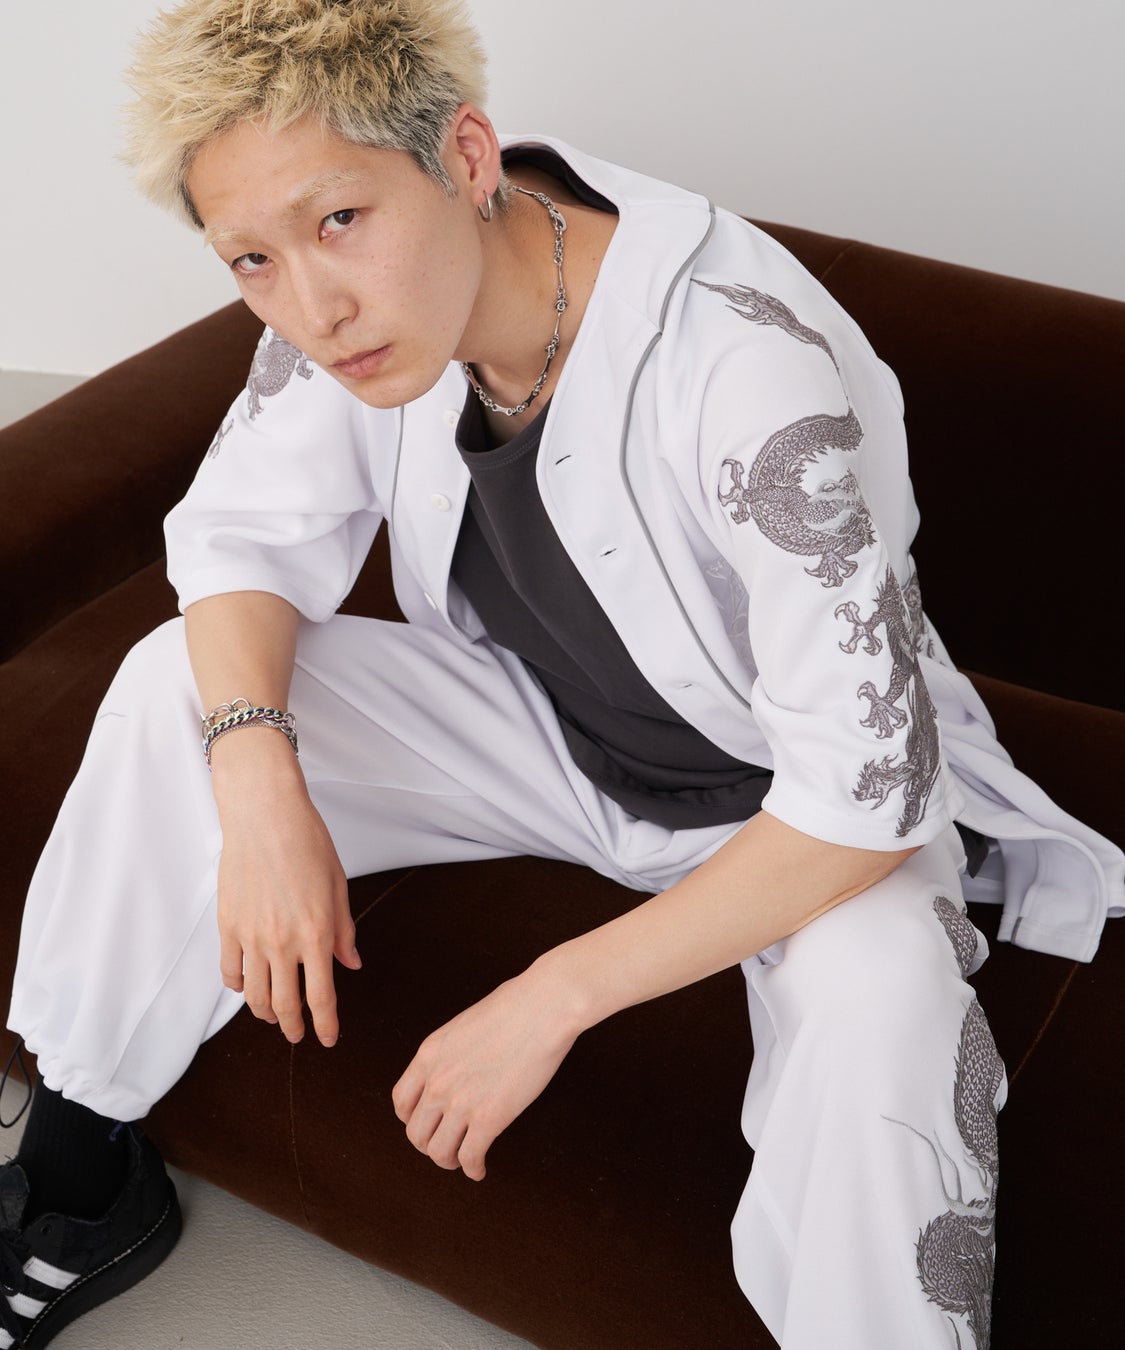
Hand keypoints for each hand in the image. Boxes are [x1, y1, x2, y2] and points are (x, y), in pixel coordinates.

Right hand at [212, 734, 359, 1045]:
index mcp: (317, 934)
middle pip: (284, 1005)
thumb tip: (351, 964)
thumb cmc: (307, 842)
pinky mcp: (227, 925)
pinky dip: (239, 987)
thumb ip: (343, 931)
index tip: (328, 1039)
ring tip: (274, 1016)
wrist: (264, 814)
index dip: (325, 1025)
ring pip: (254, 995)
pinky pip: (230, 971)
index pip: (322, 998)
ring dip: (265, 1013)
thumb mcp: (338, 885)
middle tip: (299, 1034)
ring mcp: (250, 937)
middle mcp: (282, 942)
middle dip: (294, 1027)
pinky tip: (247, 987)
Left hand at [392, 962, 582, 1180]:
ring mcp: (461, 1102)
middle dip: (430, 1144)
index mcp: (429, 1055)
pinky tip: (480, 1169)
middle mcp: (437, 1081)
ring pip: (438, 1153)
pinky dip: (473, 1170)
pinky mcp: (489, 1118)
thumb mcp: (465, 1025)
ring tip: (462, 1160)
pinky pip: (469, 1158)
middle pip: (416, 1133)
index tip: (427, 1123)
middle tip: (446, 1145)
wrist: (542, 1007)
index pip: (401, 1101)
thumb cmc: (515, 1006)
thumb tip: (461, 1068)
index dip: (412, 1119)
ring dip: (449, 1161)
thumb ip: (453, 1052)